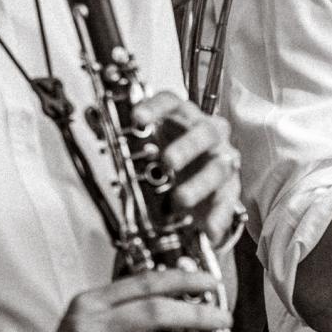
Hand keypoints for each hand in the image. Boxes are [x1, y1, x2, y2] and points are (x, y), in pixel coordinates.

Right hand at [14, 268, 236, 331]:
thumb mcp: (88, 325)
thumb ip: (126, 309)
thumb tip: (181, 295)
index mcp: (91, 303)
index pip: (146, 282)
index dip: (185, 280)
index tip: (211, 282)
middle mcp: (92, 327)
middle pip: (158, 311)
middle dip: (200, 313)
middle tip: (224, 319)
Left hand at [133, 90, 243, 245]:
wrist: (196, 183)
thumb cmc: (170, 158)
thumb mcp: (151, 147)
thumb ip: (132, 145)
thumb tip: (101, 144)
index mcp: (184, 118)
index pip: (172, 103)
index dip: (155, 108)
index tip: (138, 118)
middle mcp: (208, 134)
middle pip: (203, 132)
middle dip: (186, 147)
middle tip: (168, 161)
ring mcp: (222, 160)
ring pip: (218, 167)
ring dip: (200, 183)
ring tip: (181, 199)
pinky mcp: (230, 188)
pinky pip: (228, 201)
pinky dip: (219, 215)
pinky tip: (209, 228)